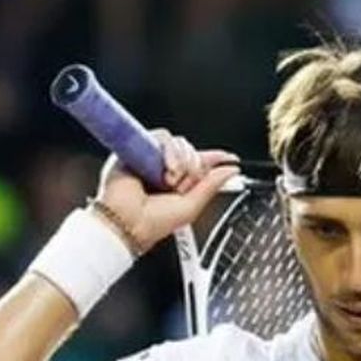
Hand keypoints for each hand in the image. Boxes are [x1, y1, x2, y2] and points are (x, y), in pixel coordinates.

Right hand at [96, 130, 238, 252]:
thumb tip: (232, 171)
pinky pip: (163, 137)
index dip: (218, 159)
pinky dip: (169, 152)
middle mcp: (166, 169)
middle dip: (194, 168)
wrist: (127, 222)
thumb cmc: (152, 223)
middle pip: (193, 152)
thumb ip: (212, 186)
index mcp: (180, 184)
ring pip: (179, 143)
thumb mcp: (192, 207)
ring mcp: (154, 159)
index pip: (202, 164)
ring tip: (171, 180)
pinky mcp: (140, 148)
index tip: (232, 159)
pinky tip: (165, 170)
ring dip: (181, 161)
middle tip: (185, 184)